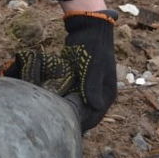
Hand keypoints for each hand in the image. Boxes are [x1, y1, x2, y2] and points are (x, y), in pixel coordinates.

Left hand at [3, 10, 117, 131]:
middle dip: (73, 121)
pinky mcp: (80, 81)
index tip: (65, 130)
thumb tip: (95, 107)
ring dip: (68, 112)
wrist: (88, 28)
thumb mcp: (93, 67)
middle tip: (54, 126)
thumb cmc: (92, 47)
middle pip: (86, 114)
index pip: (94, 117)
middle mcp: (100, 93)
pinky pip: (72, 96)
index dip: (81, 125)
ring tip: (51, 118)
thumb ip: (92, 86)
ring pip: (78, 106)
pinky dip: (65, 101)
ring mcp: (90, 87)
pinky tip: (51, 105)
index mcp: (107, 93)